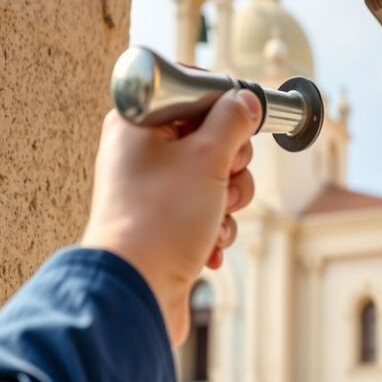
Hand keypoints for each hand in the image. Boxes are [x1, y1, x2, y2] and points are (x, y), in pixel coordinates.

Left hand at [81, 90, 260, 344]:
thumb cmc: (161, 219)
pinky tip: (209, 244)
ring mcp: (154, 187)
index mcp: (139, 121)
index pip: (192, 89)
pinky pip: (206, 206)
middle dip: (232, 163)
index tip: (243, 120)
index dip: (224, 103)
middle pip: (211, 134)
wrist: (136, 292)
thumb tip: (246, 100)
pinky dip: (216, 223)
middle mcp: (142, 150)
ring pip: (215, 174)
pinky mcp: (165, 218)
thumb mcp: (208, 157)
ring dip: (229, 198)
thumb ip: (233, 119)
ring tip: (215, 218)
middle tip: (224, 176)